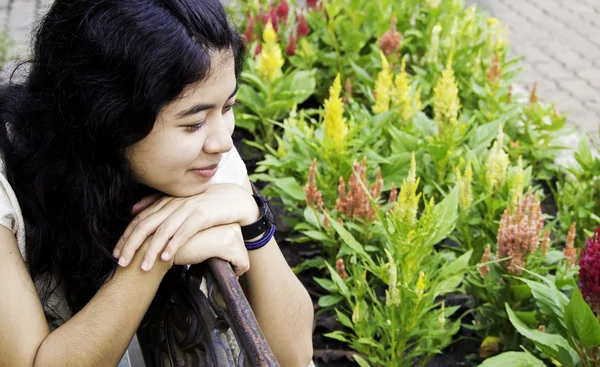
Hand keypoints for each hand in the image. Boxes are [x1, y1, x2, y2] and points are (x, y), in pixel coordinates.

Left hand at [113, 183, 258, 270]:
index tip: (116, 253)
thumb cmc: (204, 203)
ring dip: (151, 250)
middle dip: (132, 245)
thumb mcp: (179, 202)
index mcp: (166, 202)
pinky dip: (174, 245)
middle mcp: (173, 204)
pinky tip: (166, 257)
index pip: (140, 219)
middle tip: (122, 263)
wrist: (233, 199)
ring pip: (163, 231)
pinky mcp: (202, 215)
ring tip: (143, 267)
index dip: (126, 237)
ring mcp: (187, 209)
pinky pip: (184, 232)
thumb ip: (155, 203)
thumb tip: (132, 210)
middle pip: (146, 225)